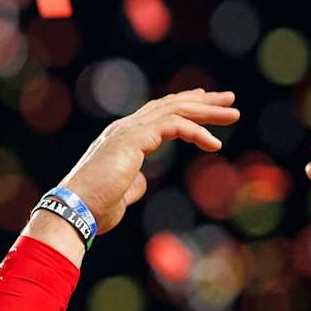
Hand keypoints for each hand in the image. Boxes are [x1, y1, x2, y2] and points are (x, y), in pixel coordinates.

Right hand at [59, 89, 239, 230]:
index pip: (157, 113)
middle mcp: (125, 128)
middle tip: (229, 101)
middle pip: (170, 104)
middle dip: (202, 102)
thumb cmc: (95, 207)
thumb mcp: (122, 194)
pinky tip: (215, 144)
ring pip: (176, 110)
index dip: (183, 106)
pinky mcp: (135, 138)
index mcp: (122, 138)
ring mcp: (129, 130)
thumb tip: (144, 182)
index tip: (205, 103)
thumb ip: (134, 184)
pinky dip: (197, 132)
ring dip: (207, 111)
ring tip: (233, 114)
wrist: (77, 209)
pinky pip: (175, 126)